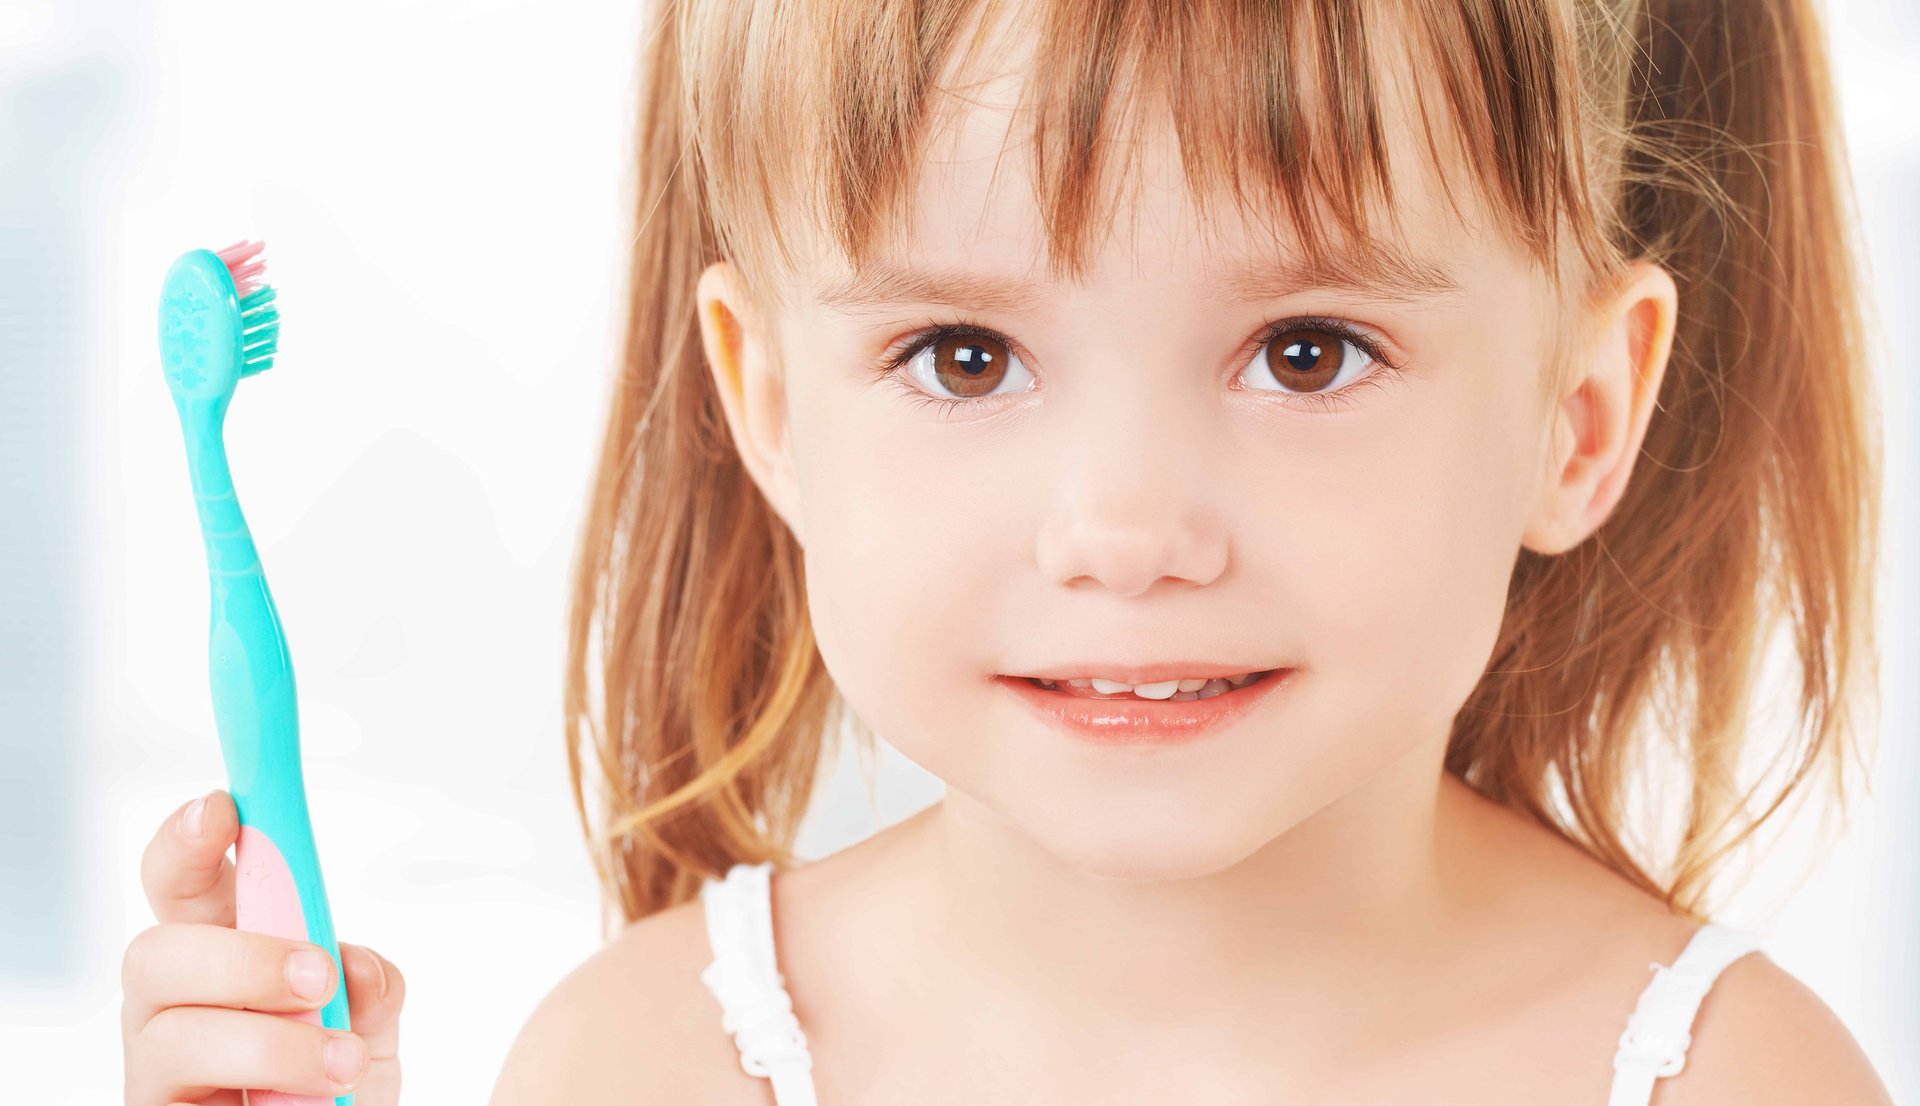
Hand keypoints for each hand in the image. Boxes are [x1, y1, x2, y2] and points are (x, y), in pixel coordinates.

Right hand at [122, 789, 404, 1103]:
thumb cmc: (333, 1076)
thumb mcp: (369, 1022)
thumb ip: (370, 987)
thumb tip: (357, 970)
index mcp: (222, 949)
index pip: (185, 881)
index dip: (188, 839)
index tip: (218, 806)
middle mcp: (177, 1003)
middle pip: (154, 953)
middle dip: (241, 958)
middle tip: (318, 975)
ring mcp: (159, 1067)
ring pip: (172, 1035)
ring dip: (271, 1045)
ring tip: (342, 1061)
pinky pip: (181, 1102)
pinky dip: (267, 1089)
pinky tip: (313, 1099)